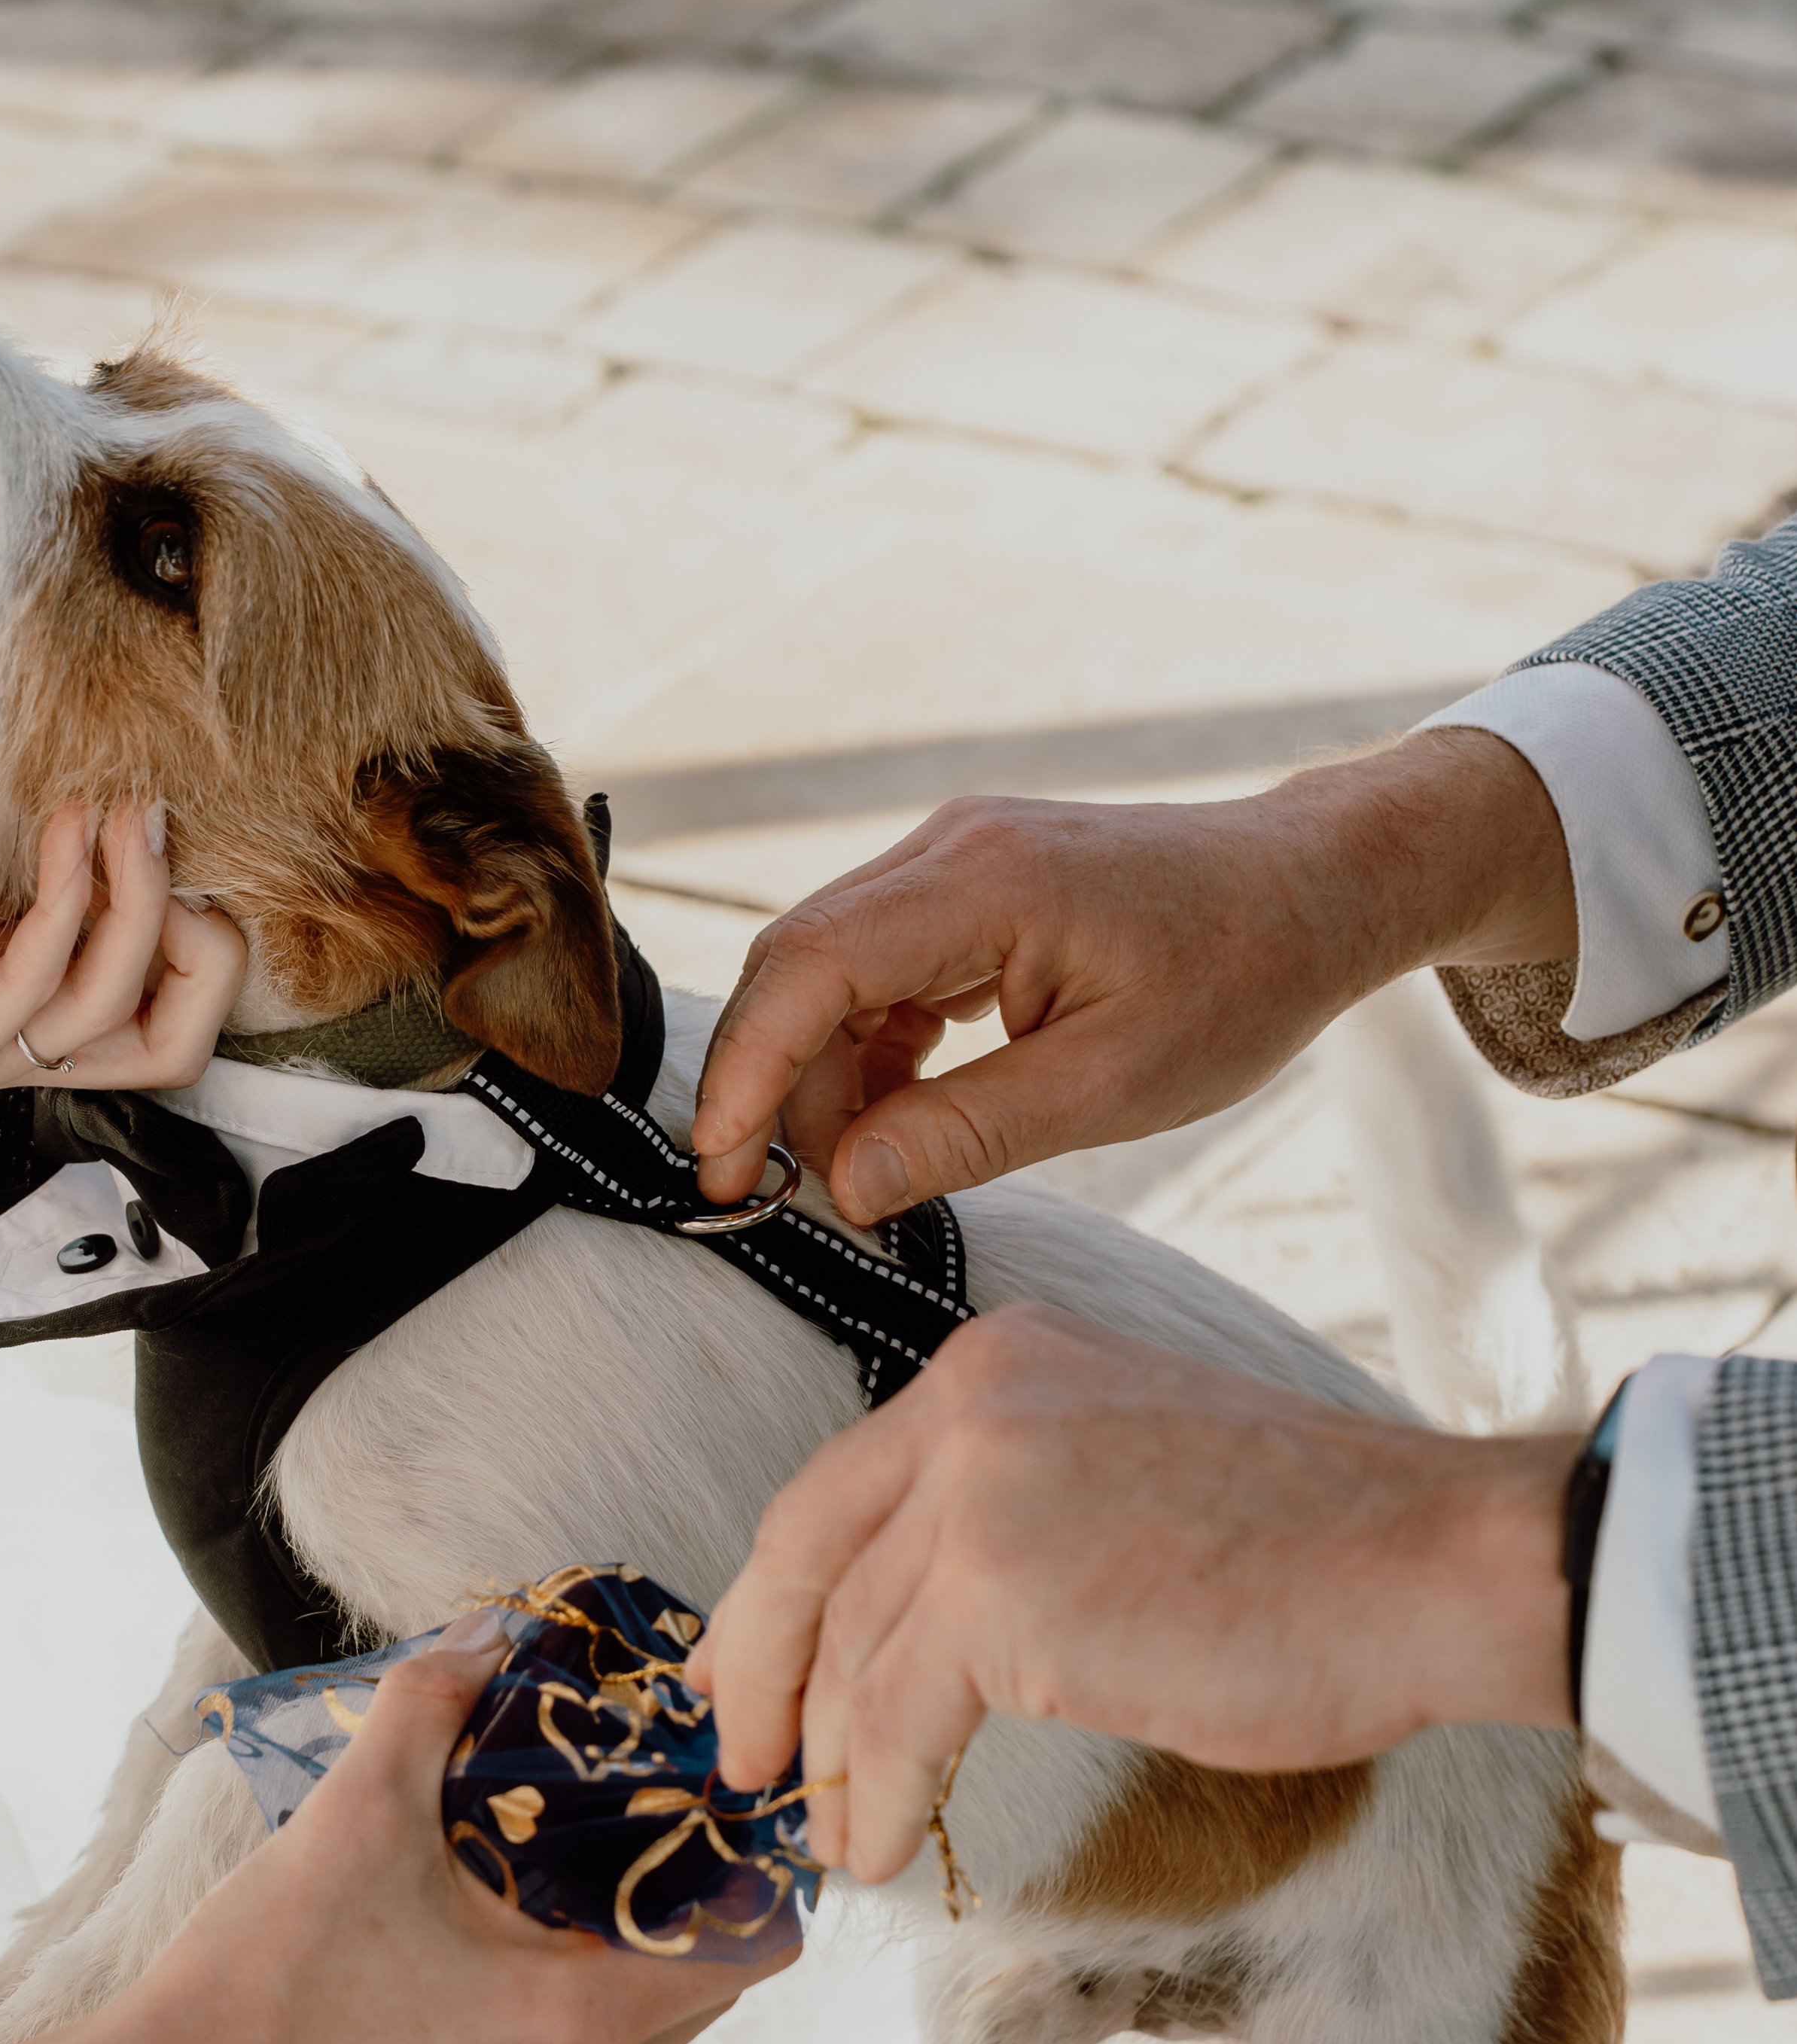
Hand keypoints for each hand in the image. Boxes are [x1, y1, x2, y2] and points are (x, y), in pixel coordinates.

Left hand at [0, 722, 245, 1110]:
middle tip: (163, 832)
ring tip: (113, 807)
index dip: (205, 921)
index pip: (172, 1000)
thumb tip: (174, 768)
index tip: (173, 816)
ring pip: (120, 1022)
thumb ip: (70, 803)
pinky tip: (64, 828)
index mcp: (28, 976)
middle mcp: (7, 1033)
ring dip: (137, 901)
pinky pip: (38, 996)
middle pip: (175, 1043)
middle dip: (205, 942)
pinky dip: (71, 906)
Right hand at [0, 1624, 796, 2043]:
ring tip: (537, 1920)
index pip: (747, 1958)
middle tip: (620, 1854)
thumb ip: (430, 1706)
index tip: (716, 1831)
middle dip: (670, 1933)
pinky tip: (455, 1999)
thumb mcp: (355, 1814)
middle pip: (687, 2016)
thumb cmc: (264, 1978)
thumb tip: (482, 1638)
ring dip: (602, 1998)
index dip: (750, 1886)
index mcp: (578, 2021)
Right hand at [688, 730, 1574, 1224]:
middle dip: (770, 1085)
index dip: (748, 1070)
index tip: (727, 1167)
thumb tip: (848, 1187)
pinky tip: (900, 1116)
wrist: (1317, 887)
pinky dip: (867, 1047)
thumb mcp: (1115, 1084)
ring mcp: (954, 857)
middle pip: (798, 964)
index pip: (809, 965)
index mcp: (985, 880)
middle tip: (774, 1196)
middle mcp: (949, 848)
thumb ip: (968, 1134)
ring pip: (828, 970)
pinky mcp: (968, 884)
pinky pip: (877, 967)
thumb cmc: (1241, 977)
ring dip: (821, 1074)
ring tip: (858, 1172)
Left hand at [693, 1305, 1577, 1888]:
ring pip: (854, 1649)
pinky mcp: (1000, 1595)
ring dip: (835, 1762)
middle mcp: (969, 1402)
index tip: (746, 1666)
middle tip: (741, 1759)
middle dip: (760, 1667)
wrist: (1427, 1564)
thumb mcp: (1123, 1473)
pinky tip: (881, 1848)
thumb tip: (924, 1624)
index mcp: (999, 1362)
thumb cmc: (1313, 1546)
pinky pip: (897, 1716)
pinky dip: (880, 1795)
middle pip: (808, 1549)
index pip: (844, 1483)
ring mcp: (977, 1491)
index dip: (778, 1590)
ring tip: (834, 1838)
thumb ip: (1014, 1511)